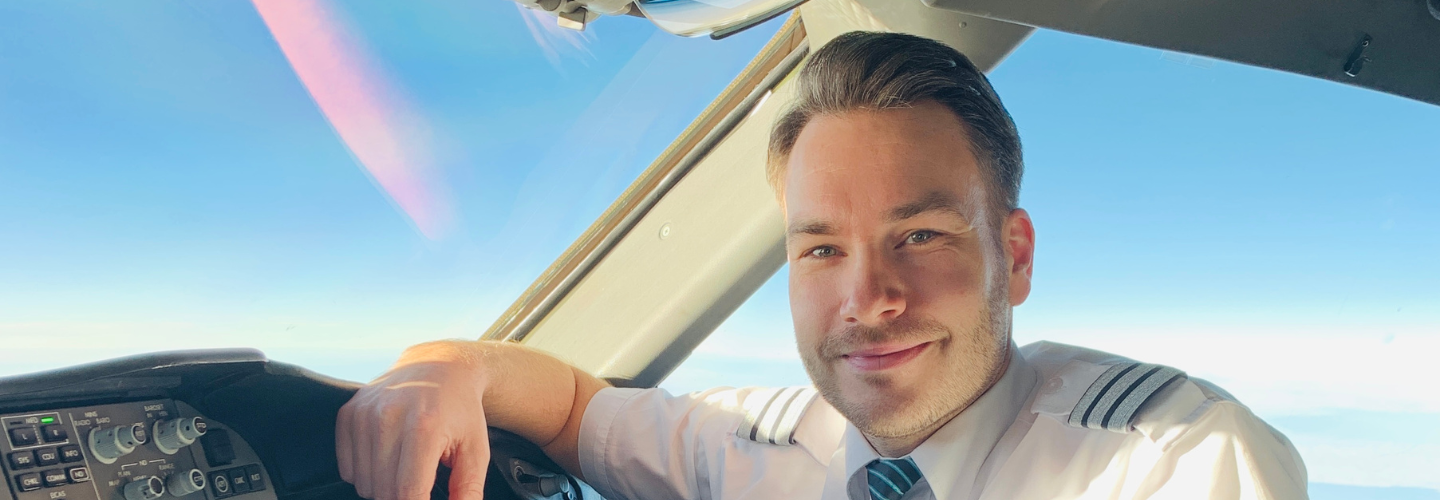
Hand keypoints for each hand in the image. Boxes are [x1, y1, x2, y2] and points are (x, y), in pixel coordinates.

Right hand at [337, 341, 492, 499]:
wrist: (439, 366)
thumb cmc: (460, 411)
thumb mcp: (475, 449)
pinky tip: (388, 455)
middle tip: (421, 480)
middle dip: (403, 498)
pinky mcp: (348, 413)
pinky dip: (366, 473)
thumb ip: (468, 488)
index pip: (408, 492)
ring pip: (364, 485)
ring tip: (406, 465)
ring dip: (384, 487)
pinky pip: (347, 470)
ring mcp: (365, 414)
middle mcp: (389, 417)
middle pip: (384, 492)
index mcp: (424, 427)